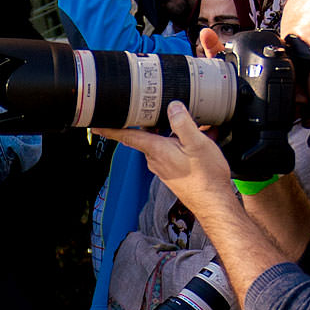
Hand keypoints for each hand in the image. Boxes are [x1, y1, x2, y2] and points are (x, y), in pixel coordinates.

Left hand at [98, 103, 239, 231]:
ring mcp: (163, 167)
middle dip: (155, 121)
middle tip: (165, 109)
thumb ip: (182, 123)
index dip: (110, 129)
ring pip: (162, 142)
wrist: (214, 202)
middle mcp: (155, 159)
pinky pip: (172, 151)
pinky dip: (183, 143)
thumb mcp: (197, 144)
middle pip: (147, 134)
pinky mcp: (172, 172)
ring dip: (174, 132)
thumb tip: (172, 107)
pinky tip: (200, 140)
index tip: (95, 125)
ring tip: (196, 127)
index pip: (127, 136)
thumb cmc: (206, 177)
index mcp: (157, 150)